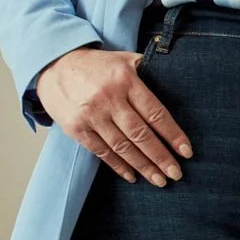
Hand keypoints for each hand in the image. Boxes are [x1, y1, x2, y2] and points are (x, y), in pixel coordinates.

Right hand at [35, 45, 192, 185]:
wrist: (53, 65)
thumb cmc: (95, 65)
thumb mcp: (123, 58)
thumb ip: (147, 70)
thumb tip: (176, 79)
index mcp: (125, 80)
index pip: (155, 112)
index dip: (172, 134)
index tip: (186, 151)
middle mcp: (109, 98)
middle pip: (140, 134)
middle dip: (160, 157)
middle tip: (176, 174)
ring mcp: (91, 115)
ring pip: (122, 146)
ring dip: (143, 166)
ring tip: (159, 180)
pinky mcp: (76, 128)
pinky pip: (101, 151)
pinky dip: (118, 166)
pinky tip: (132, 176)